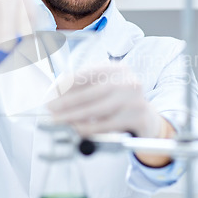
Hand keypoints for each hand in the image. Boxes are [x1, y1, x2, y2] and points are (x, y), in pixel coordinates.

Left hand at [48, 64, 162, 138]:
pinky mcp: (136, 118)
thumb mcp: (106, 87)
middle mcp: (127, 81)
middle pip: (89, 92)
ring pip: (95, 110)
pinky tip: (74, 129)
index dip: (66, 84)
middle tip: (50, 108)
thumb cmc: (120, 101)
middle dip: (65, 102)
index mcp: (117, 69)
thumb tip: (56, 93)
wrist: (147, 118)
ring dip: (72, 117)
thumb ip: (85, 87)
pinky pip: (104, 125)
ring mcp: (133, 100)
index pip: (86, 74)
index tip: (51, 92)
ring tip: (58, 120)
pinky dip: (86, 128)